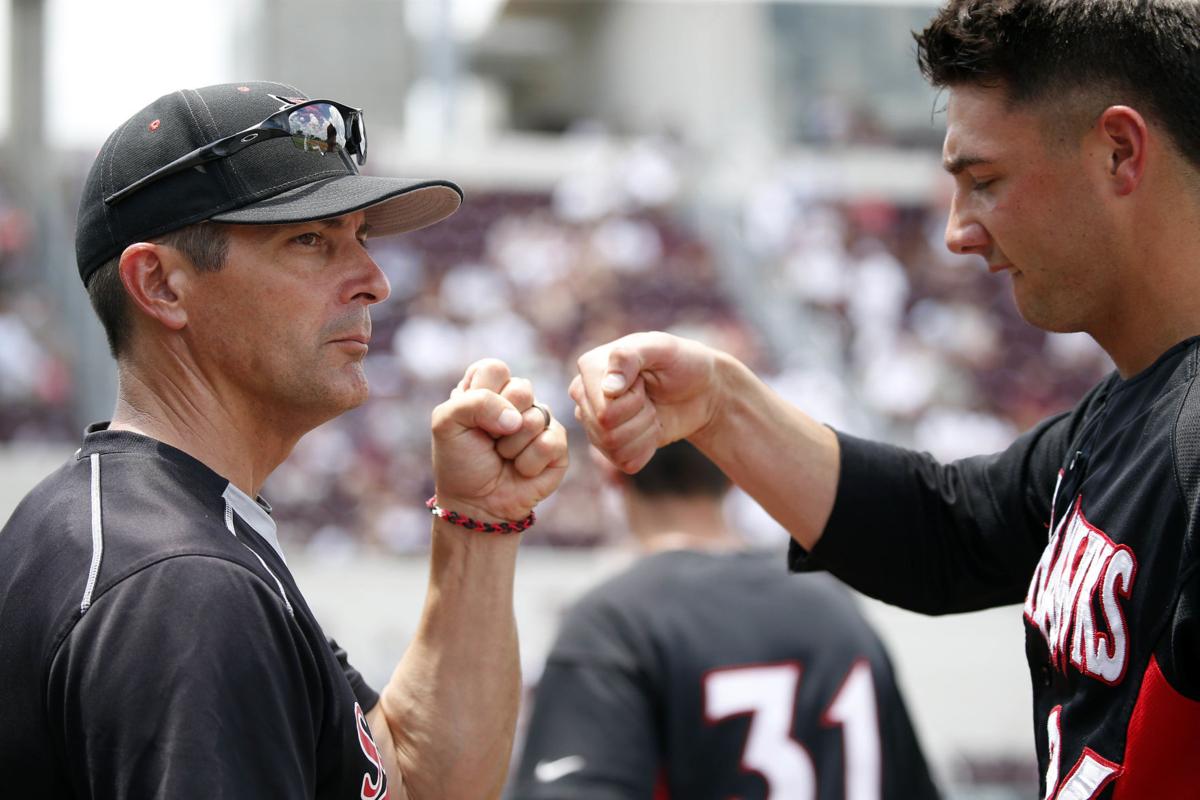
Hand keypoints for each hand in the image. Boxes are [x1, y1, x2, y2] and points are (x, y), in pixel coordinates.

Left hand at [432, 359, 567, 521]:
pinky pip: (551, 442)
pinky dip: (528, 463)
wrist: (476, 504)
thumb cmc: (460, 461)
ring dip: (511, 446)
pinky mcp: (557, 445)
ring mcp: (540, 421)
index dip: (484, 394)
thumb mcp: (446, 424)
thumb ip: (474, 402)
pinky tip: (520, 470)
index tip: (471, 419)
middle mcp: (516, 400)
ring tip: (503, 457)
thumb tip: (516, 419)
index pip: (496, 368)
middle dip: (498, 421)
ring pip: (536, 418)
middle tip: (490, 439)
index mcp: (488, 386)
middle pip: (522, 388)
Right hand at [570, 331, 722, 472]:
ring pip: (613, 447)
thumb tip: (609, 388)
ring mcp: (595, 424)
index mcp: (590, 368)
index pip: (603, 408)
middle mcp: (585, 396)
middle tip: (650, 396)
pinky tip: (650, 427)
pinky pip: (625, 461)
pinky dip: (647, 447)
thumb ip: (630, 356)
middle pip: (605, 430)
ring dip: (644, 430)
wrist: (702, 390)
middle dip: (641, 414)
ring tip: (651, 409)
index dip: (634, 399)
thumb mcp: (661, 347)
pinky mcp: (612, 447)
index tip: (645, 380)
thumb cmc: (681, 362)